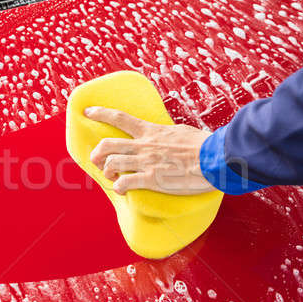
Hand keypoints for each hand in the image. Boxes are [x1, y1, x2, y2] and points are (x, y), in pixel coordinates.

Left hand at [84, 106, 215, 194]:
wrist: (215, 158)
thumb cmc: (203, 145)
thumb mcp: (180, 132)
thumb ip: (166, 134)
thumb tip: (165, 135)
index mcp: (151, 131)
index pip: (119, 118)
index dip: (100, 113)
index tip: (87, 111)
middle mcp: (144, 145)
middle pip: (108, 144)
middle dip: (96, 152)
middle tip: (96, 159)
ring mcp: (146, 162)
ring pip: (112, 163)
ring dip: (106, 170)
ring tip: (110, 175)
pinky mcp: (152, 180)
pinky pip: (124, 183)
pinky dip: (118, 187)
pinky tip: (121, 189)